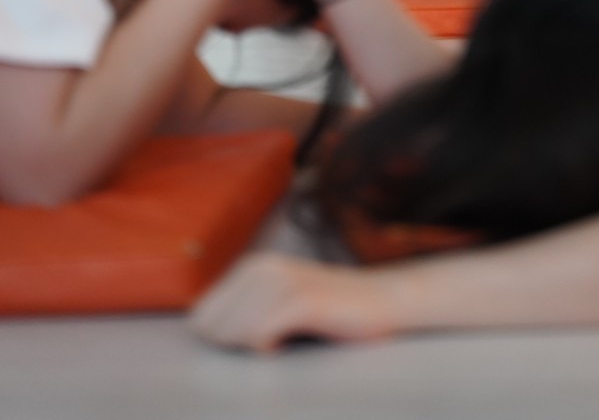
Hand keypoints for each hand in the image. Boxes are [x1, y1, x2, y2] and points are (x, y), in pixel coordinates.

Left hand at [191, 253, 391, 351]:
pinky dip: (269, 349)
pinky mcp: (301, 299)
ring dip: (255, 347)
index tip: (255, 339)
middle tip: (271, 341)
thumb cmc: (327, 311)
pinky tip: (286, 344)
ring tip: (282, 340)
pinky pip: (260, 336)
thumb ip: (243, 308)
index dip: (222, 338)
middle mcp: (263, 267)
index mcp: (252, 267)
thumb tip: (201, 328)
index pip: (202, 315)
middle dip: (235, 344)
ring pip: (236, 332)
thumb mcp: (278, 301)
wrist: (379, 300)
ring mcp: (282, 281)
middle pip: (214, 326)